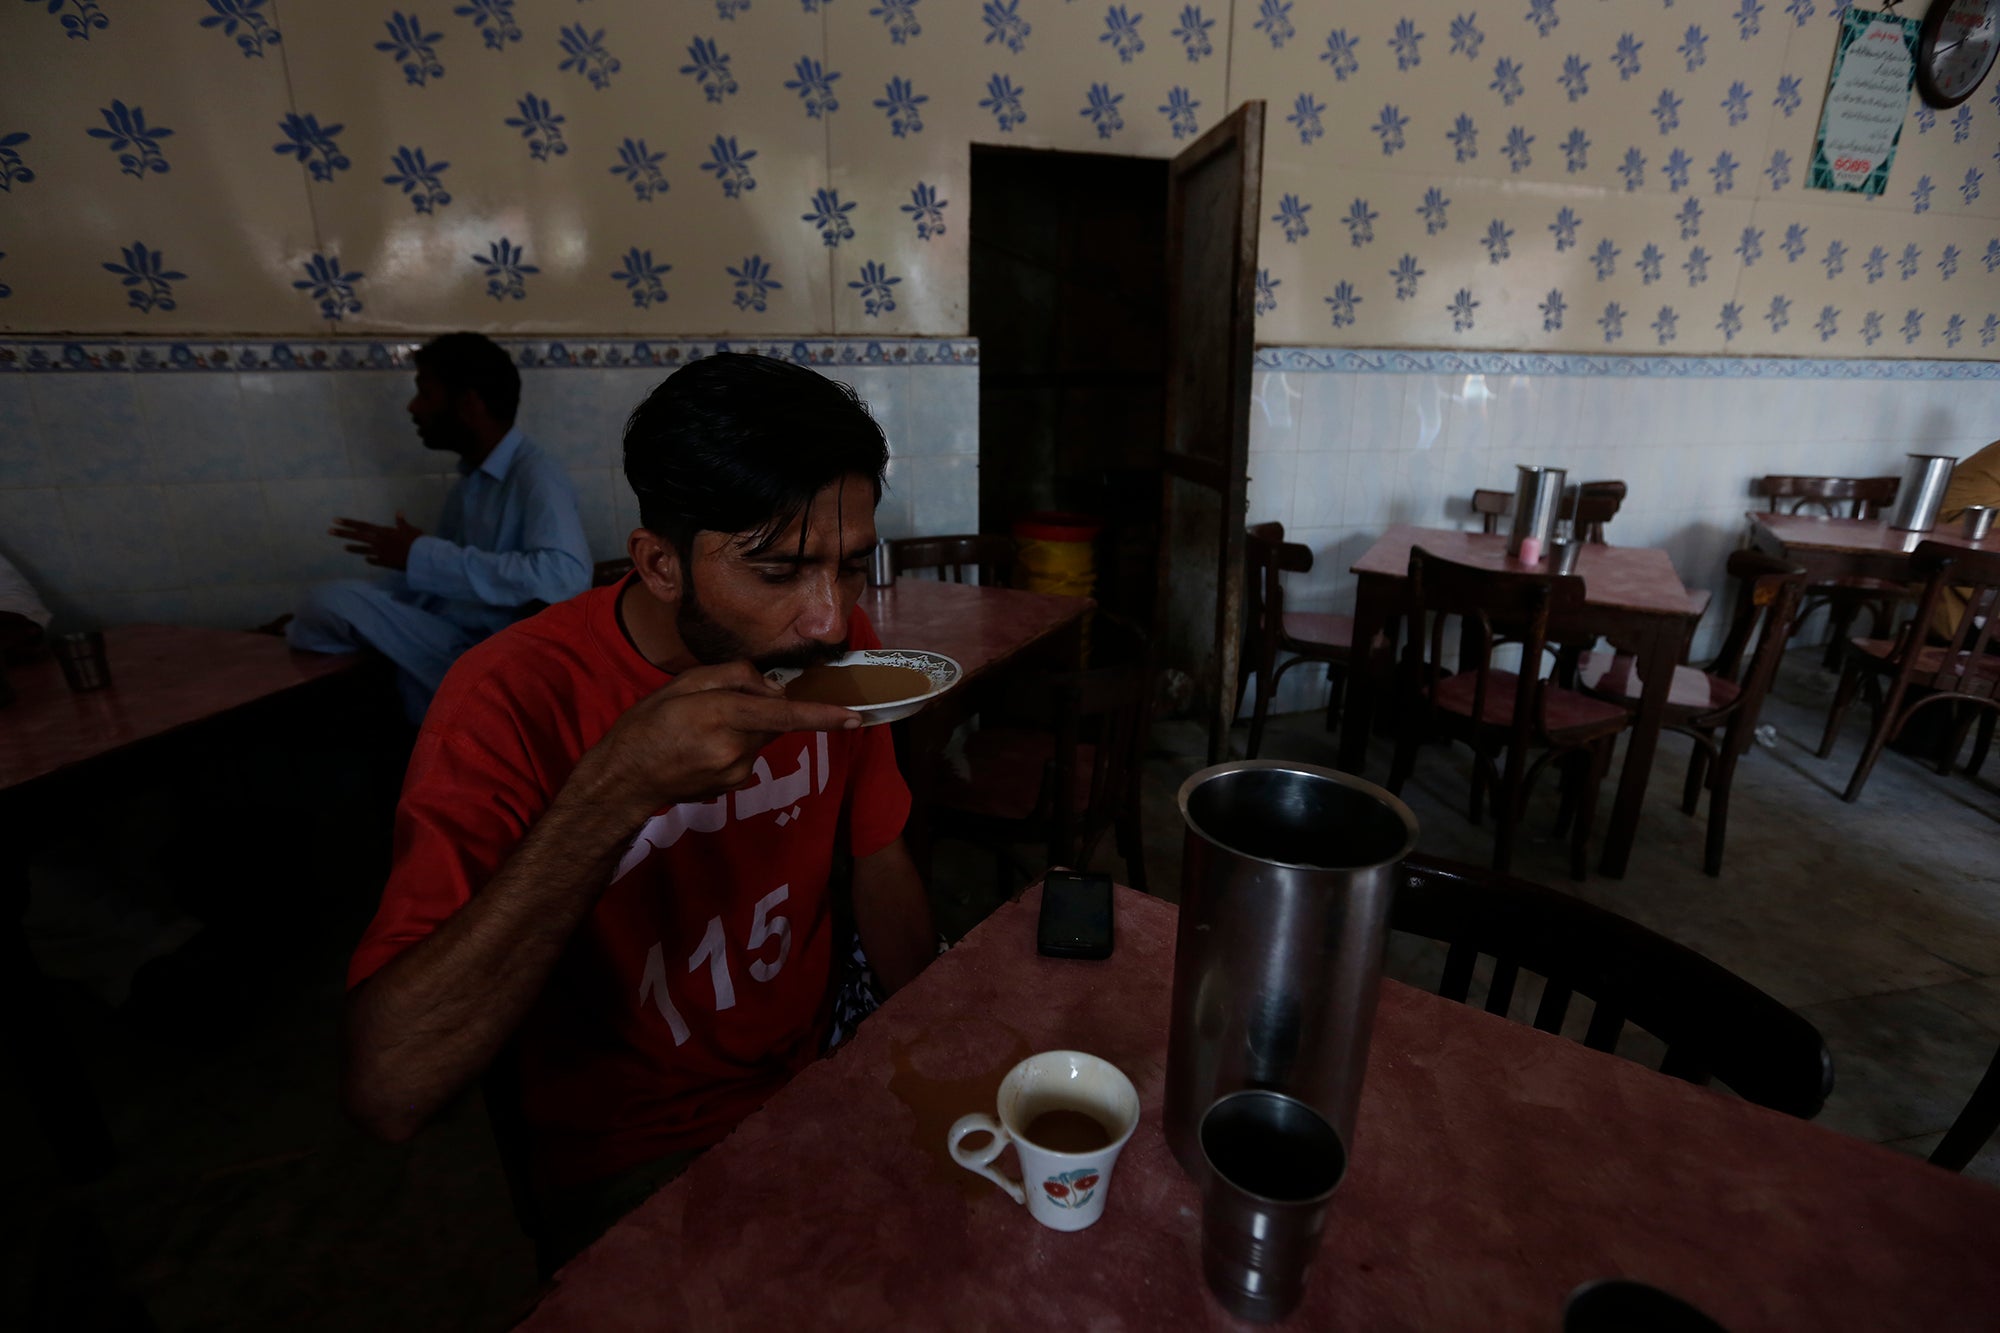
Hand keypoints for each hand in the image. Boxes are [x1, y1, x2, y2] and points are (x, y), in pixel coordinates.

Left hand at [331, 512, 422, 570]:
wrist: (421, 558)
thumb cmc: (417, 541)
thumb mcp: (410, 528)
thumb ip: (402, 522)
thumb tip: (399, 512)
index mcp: (383, 531)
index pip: (362, 526)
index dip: (349, 523)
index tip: (336, 520)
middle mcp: (378, 542)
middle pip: (358, 536)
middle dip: (343, 533)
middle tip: (329, 531)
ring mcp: (380, 553)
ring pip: (363, 549)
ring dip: (353, 548)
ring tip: (343, 547)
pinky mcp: (385, 562)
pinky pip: (375, 560)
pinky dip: (371, 559)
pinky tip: (367, 559)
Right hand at [573, 661, 862, 815]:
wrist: (625, 778)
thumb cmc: (647, 724)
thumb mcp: (683, 684)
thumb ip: (733, 677)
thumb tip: (772, 688)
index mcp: (722, 715)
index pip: (783, 713)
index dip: (822, 715)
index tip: (854, 716)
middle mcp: (735, 748)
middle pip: (773, 720)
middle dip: (760, 708)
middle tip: (716, 706)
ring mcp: (736, 772)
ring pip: (760, 737)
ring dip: (744, 727)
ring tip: (700, 731)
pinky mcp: (733, 785)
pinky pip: (748, 755)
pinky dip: (735, 745)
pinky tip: (701, 749)